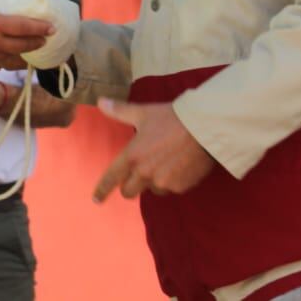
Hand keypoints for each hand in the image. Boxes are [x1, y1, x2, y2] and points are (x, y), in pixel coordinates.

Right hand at [0, 0, 52, 72]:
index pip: (24, 27)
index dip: (40, 27)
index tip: (52, 29)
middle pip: (22, 46)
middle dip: (36, 44)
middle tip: (44, 42)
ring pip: (11, 61)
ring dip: (22, 59)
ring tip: (29, 58)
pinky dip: (3, 63)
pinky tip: (3, 61)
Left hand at [93, 100, 215, 202]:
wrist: (203, 128)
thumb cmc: (171, 118)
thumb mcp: (143, 112)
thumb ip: (120, 111)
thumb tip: (100, 102)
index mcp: (133, 156)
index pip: (112, 177)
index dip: (102, 189)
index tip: (96, 199)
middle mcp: (145, 173)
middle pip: (129, 191)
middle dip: (130, 186)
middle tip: (137, 175)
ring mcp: (163, 182)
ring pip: (151, 190)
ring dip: (152, 182)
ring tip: (163, 164)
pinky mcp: (180, 187)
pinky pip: (170, 189)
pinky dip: (171, 182)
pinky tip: (178, 167)